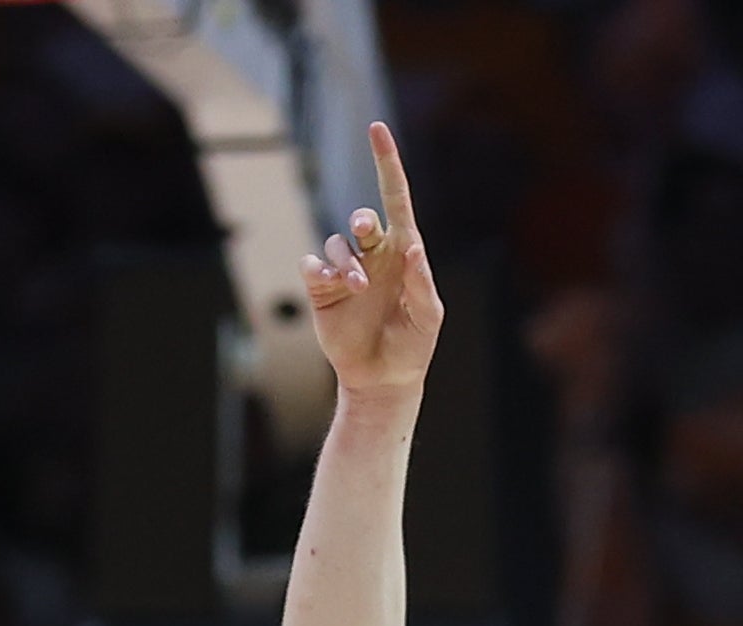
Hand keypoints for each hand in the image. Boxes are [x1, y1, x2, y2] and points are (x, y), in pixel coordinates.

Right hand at [300, 123, 443, 401]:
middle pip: (362, 218)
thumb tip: (414, 251)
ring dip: (345, 261)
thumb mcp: (428, 318)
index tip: (377, 130)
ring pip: (336, 244)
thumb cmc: (413, 345)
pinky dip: (321, 270)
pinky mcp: (322, 288)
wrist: (384, 378)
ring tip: (357, 287)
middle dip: (362, 219)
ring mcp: (347, 270)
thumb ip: (422, 284)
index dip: (387, 164)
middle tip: (365, 229)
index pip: (396, 199)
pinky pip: (314, 265)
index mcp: (404, 252)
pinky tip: (334, 285)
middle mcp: (374, 254)